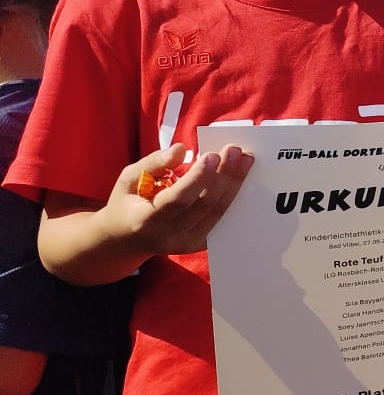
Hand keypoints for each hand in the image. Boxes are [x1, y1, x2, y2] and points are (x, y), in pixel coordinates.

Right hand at [104, 142, 252, 255]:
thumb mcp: (128, 179)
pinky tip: (240, 179)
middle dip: (223, 176)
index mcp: (146, 220)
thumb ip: (153, 163)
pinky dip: (232, 198)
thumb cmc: (127, 203)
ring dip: (234, 184)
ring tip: (245, 160)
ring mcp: (187, 243)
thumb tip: (181, 149)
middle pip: (204, 204)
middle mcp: (170, 236)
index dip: (198, 178)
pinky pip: (221, 219)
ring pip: (218, 212)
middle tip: (235, 150)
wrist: (126, 239)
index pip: (178, 199)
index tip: (213, 155)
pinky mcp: (199, 245)